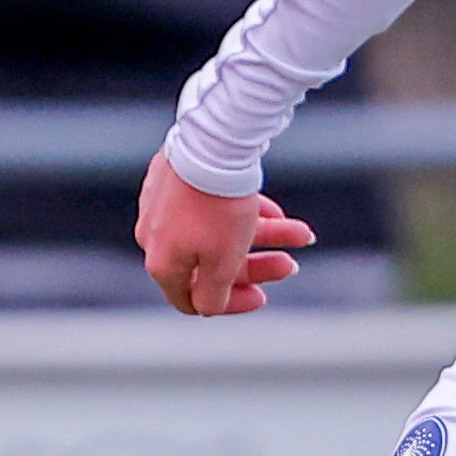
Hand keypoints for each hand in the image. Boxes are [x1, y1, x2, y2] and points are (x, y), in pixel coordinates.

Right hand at [138, 164, 314, 316]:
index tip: (262, 296)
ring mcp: (164, 206)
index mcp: (162, 263)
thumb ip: (213, 296)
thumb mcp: (222, 264)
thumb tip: (206, 308)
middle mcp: (155, 237)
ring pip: (218, 231)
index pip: (192, 300)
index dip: (231, 303)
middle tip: (290, 264)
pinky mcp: (175, 179)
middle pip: (211, 264)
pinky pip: (212, 206)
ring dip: (264, 237)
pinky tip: (276, 212)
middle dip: (257, 265)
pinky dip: (245, 213)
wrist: (211, 147)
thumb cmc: (217, 209)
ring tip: (299, 234)